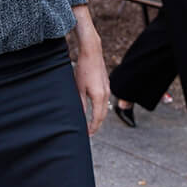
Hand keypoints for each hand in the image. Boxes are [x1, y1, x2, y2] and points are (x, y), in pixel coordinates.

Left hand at [73, 17, 109, 134]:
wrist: (92, 52)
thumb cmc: (83, 69)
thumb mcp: (78, 88)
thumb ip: (80, 104)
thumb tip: (80, 117)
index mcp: (99, 97)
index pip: (97, 118)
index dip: (91, 128)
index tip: (86, 135)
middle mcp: (106, 94)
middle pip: (103, 115)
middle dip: (96, 125)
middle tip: (88, 132)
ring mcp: (108, 89)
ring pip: (104, 108)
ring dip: (98, 117)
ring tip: (90, 123)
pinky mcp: (106, 84)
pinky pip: (104, 100)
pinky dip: (100, 108)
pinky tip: (94, 108)